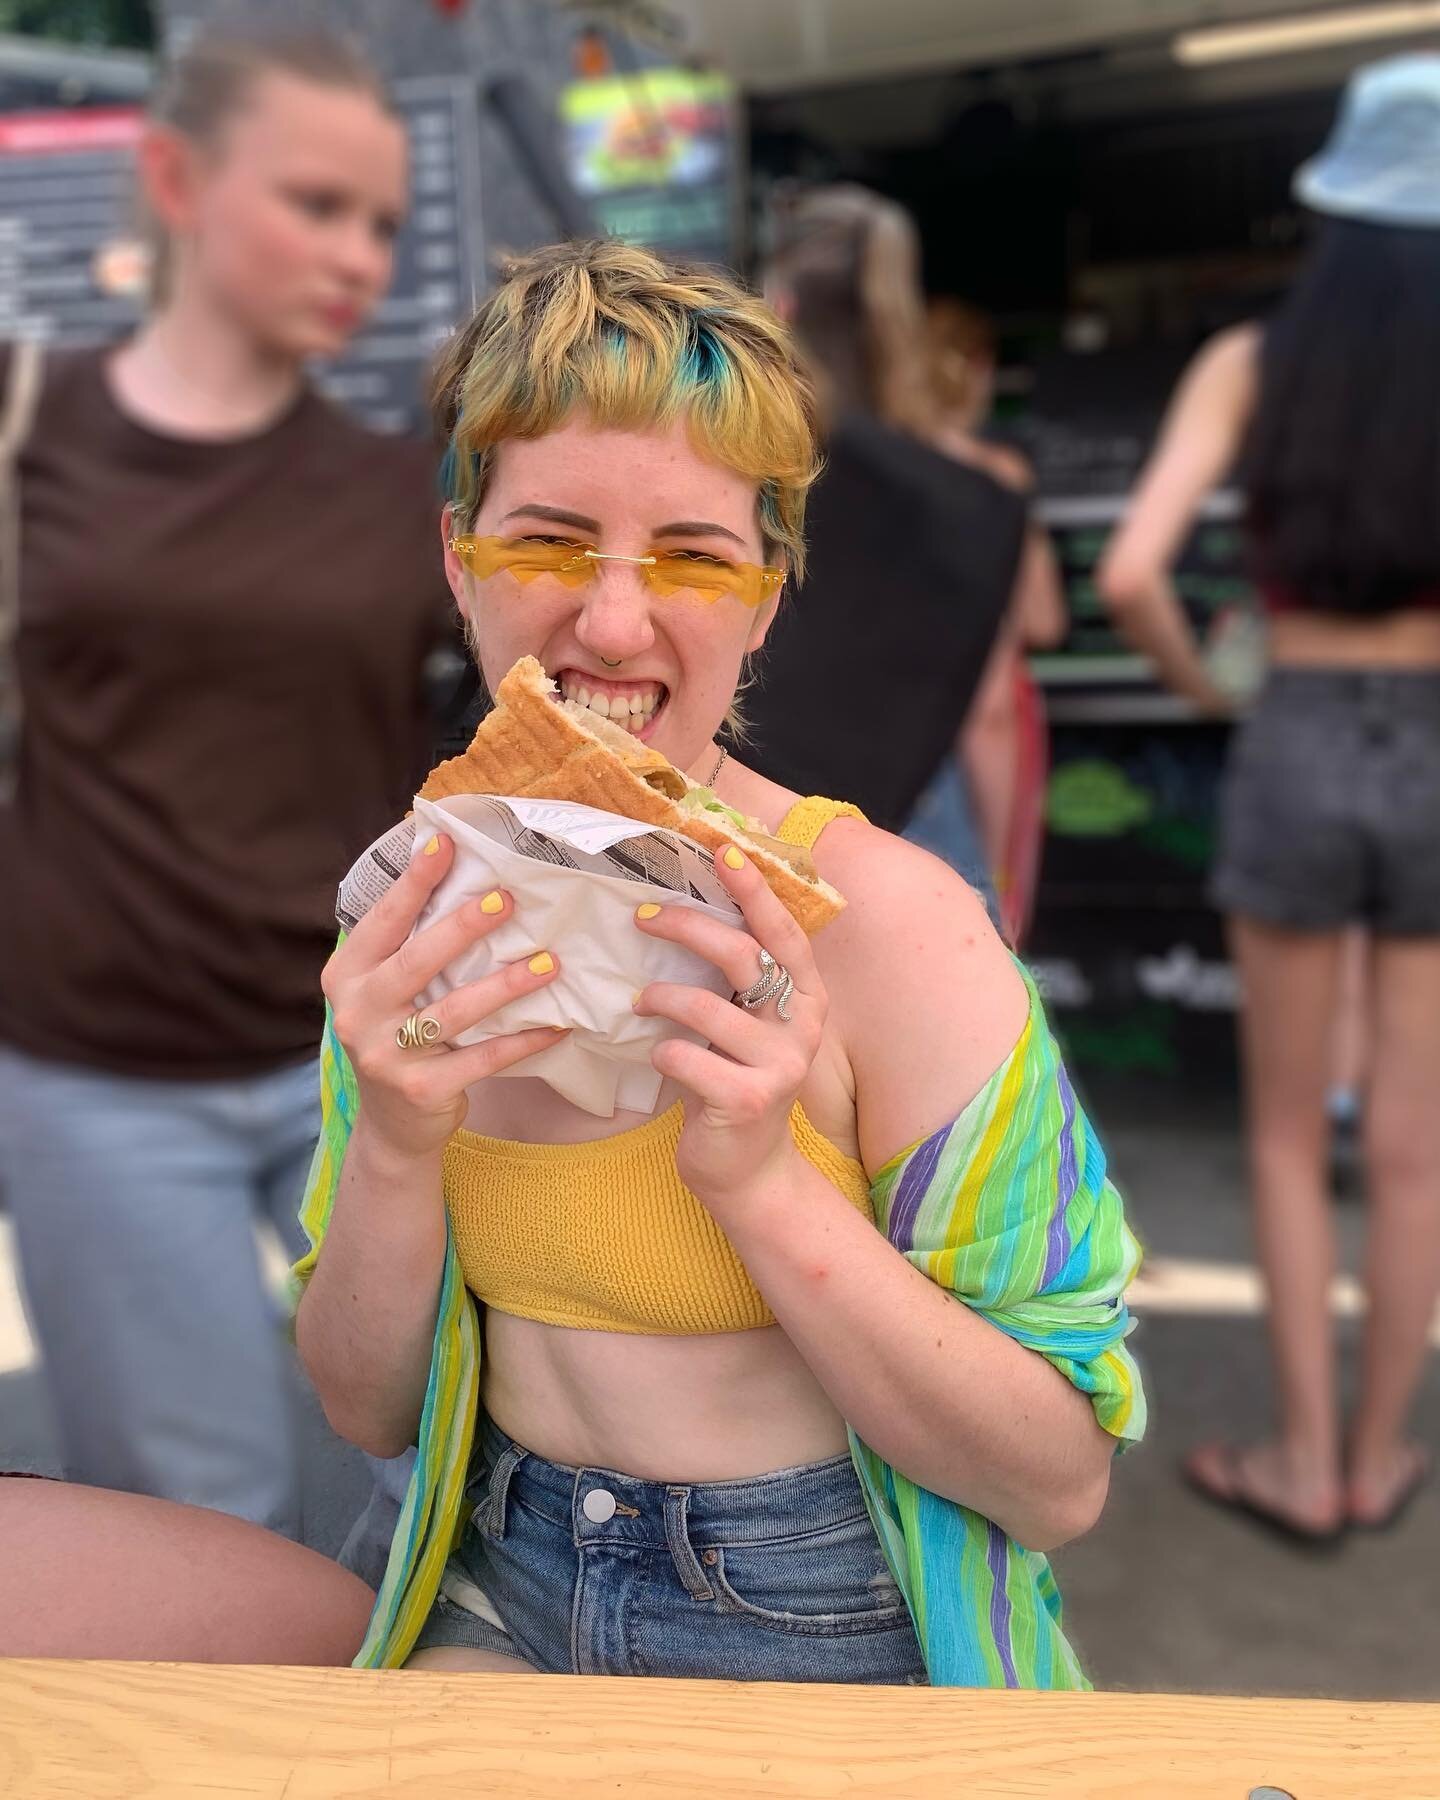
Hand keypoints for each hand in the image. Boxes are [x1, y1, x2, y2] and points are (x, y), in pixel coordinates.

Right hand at [321, 832, 563, 1160]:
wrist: (392, 1125)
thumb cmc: (399, 1038)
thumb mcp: (385, 992)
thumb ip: (407, 947)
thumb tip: (458, 877)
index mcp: (347, 976)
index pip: (383, 921)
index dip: (413, 882)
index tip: (445, 843)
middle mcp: (357, 1013)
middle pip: (417, 961)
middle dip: (463, 927)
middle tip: (509, 900)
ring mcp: (386, 1055)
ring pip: (454, 1011)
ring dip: (506, 986)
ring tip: (550, 963)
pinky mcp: (420, 1090)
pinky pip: (482, 1059)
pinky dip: (523, 1041)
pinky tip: (557, 1026)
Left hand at [632, 846, 827, 1208]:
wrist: (747, 1170)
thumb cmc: (737, 1080)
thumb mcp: (747, 1024)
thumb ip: (737, 979)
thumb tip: (686, 907)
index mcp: (807, 997)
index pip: (783, 930)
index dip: (754, 889)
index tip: (722, 850)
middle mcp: (803, 1026)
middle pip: (742, 954)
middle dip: (687, 926)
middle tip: (643, 917)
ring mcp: (780, 1066)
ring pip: (706, 1006)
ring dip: (661, 995)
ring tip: (640, 998)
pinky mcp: (747, 1100)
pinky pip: (686, 1057)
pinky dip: (661, 1050)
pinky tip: (658, 1055)